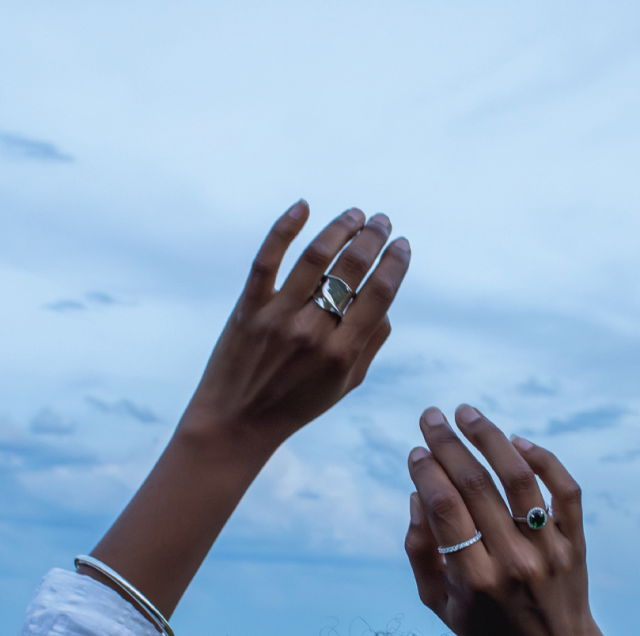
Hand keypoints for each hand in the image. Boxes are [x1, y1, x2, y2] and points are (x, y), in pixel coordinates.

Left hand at [83, 202, 409, 621]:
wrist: (236, 423)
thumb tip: (386, 305)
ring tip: (355, 214)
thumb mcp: (344, 387)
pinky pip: (266, 259)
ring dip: (340, 228)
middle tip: (383, 221)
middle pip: (351, 269)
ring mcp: (277, 317)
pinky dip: (284, 228)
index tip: (403, 245)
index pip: (378, 295)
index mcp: (341, 354)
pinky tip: (303, 207)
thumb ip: (370, 346)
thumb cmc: (294, 406)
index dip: (395, 264)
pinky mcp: (247, 308)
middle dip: (373, 238)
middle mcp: (312, 331)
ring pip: (314, 257)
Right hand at [405, 404, 603, 635]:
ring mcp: (550, 551)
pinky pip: (564, 490)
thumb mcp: (440, 604)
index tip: (415, 450)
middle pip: (477, 486)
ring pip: (520, 478)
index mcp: (475, 580)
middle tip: (431, 416)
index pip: (446, 508)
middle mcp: (514, 562)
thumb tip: (416, 495)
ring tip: (467, 413)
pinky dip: (543, 459)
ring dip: (490, 438)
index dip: (427, 471)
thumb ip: (420, 553)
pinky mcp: (576, 543)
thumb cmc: (488, 627)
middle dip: (448, 444)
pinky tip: (516, 442)